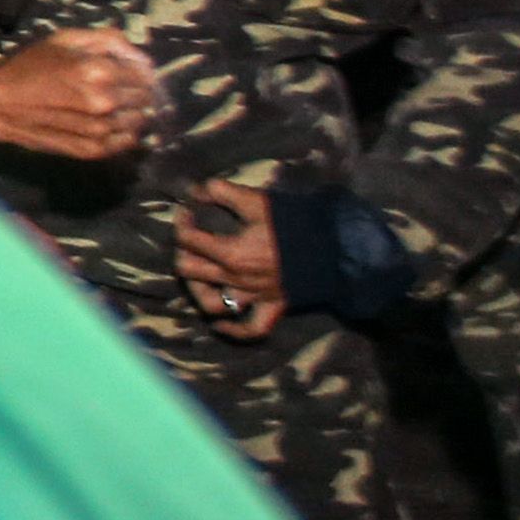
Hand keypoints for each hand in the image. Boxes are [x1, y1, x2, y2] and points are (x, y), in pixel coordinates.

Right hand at [0, 29, 158, 159]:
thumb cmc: (29, 67)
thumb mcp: (65, 39)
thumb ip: (109, 40)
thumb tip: (142, 57)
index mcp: (99, 70)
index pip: (146, 74)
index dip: (143, 71)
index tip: (134, 71)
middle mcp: (104, 102)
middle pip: (146, 98)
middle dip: (140, 92)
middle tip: (126, 88)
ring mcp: (99, 129)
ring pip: (140, 121)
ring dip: (135, 113)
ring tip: (117, 106)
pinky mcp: (92, 149)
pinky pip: (126, 143)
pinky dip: (126, 133)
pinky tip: (111, 123)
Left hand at [176, 180, 285, 337]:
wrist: (337, 248)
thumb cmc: (295, 223)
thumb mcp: (257, 201)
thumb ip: (223, 191)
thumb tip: (197, 189)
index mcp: (230, 253)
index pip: (188, 239)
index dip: (182, 221)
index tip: (188, 210)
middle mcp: (236, 279)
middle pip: (189, 271)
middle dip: (183, 252)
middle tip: (191, 240)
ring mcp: (254, 297)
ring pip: (212, 305)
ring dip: (199, 291)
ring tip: (199, 277)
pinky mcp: (274, 308)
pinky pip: (251, 329)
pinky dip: (234, 330)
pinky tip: (222, 323)